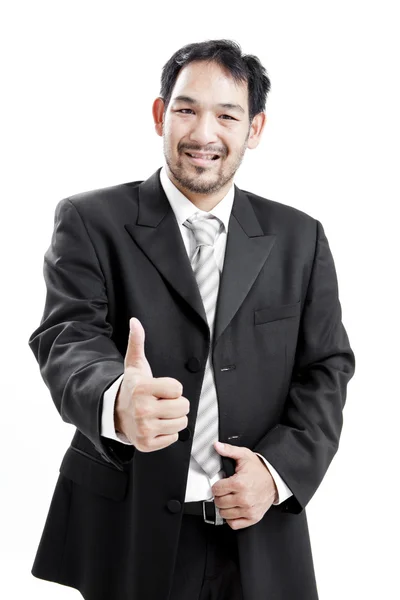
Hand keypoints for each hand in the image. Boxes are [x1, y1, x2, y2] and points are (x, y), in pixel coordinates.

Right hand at [114, 317, 189, 451]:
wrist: (114, 413)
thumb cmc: (131, 387)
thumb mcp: (134, 364)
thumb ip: (137, 342)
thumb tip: (135, 321)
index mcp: (142, 389)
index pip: (178, 389)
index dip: (172, 388)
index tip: (159, 389)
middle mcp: (142, 410)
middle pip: (183, 407)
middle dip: (176, 403)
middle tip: (161, 402)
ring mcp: (144, 429)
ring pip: (181, 423)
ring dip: (174, 418)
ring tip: (159, 413)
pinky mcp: (147, 444)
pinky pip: (173, 438)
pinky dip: (167, 433)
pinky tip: (155, 425)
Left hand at [211, 442, 277, 529]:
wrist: (275, 480)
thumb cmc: (259, 469)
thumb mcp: (244, 455)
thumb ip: (229, 450)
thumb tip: (217, 446)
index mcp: (240, 483)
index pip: (216, 490)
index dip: (217, 485)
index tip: (221, 483)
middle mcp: (244, 498)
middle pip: (219, 502)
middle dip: (220, 495)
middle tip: (226, 490)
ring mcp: (249, 510)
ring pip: (224, 514)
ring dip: (224, 507)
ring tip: (230, 498)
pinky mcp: (253, 518)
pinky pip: (234, 524)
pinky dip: (231, 518)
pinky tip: (234, 508)